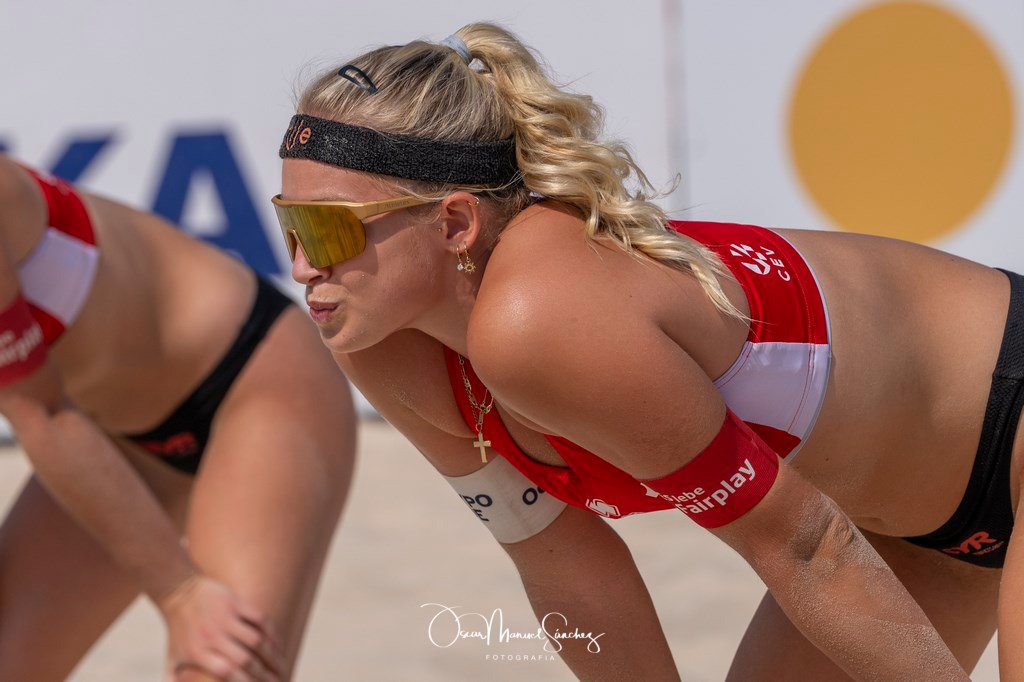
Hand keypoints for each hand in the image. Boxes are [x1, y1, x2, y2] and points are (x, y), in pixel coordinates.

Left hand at [158, 574, 285, 681]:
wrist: (177, 592)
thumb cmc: (177, 631)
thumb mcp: (172, 660)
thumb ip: (176, 681)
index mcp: (198, 653)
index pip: (227, 672)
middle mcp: (212, 636)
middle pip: (245, 660)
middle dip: (265, 674)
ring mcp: (225, 618)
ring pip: (256, 640)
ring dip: (273, 656)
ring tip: (282, 667)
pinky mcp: (235, 602)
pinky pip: (260, 619)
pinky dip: (272, 633)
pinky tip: (279, 645)